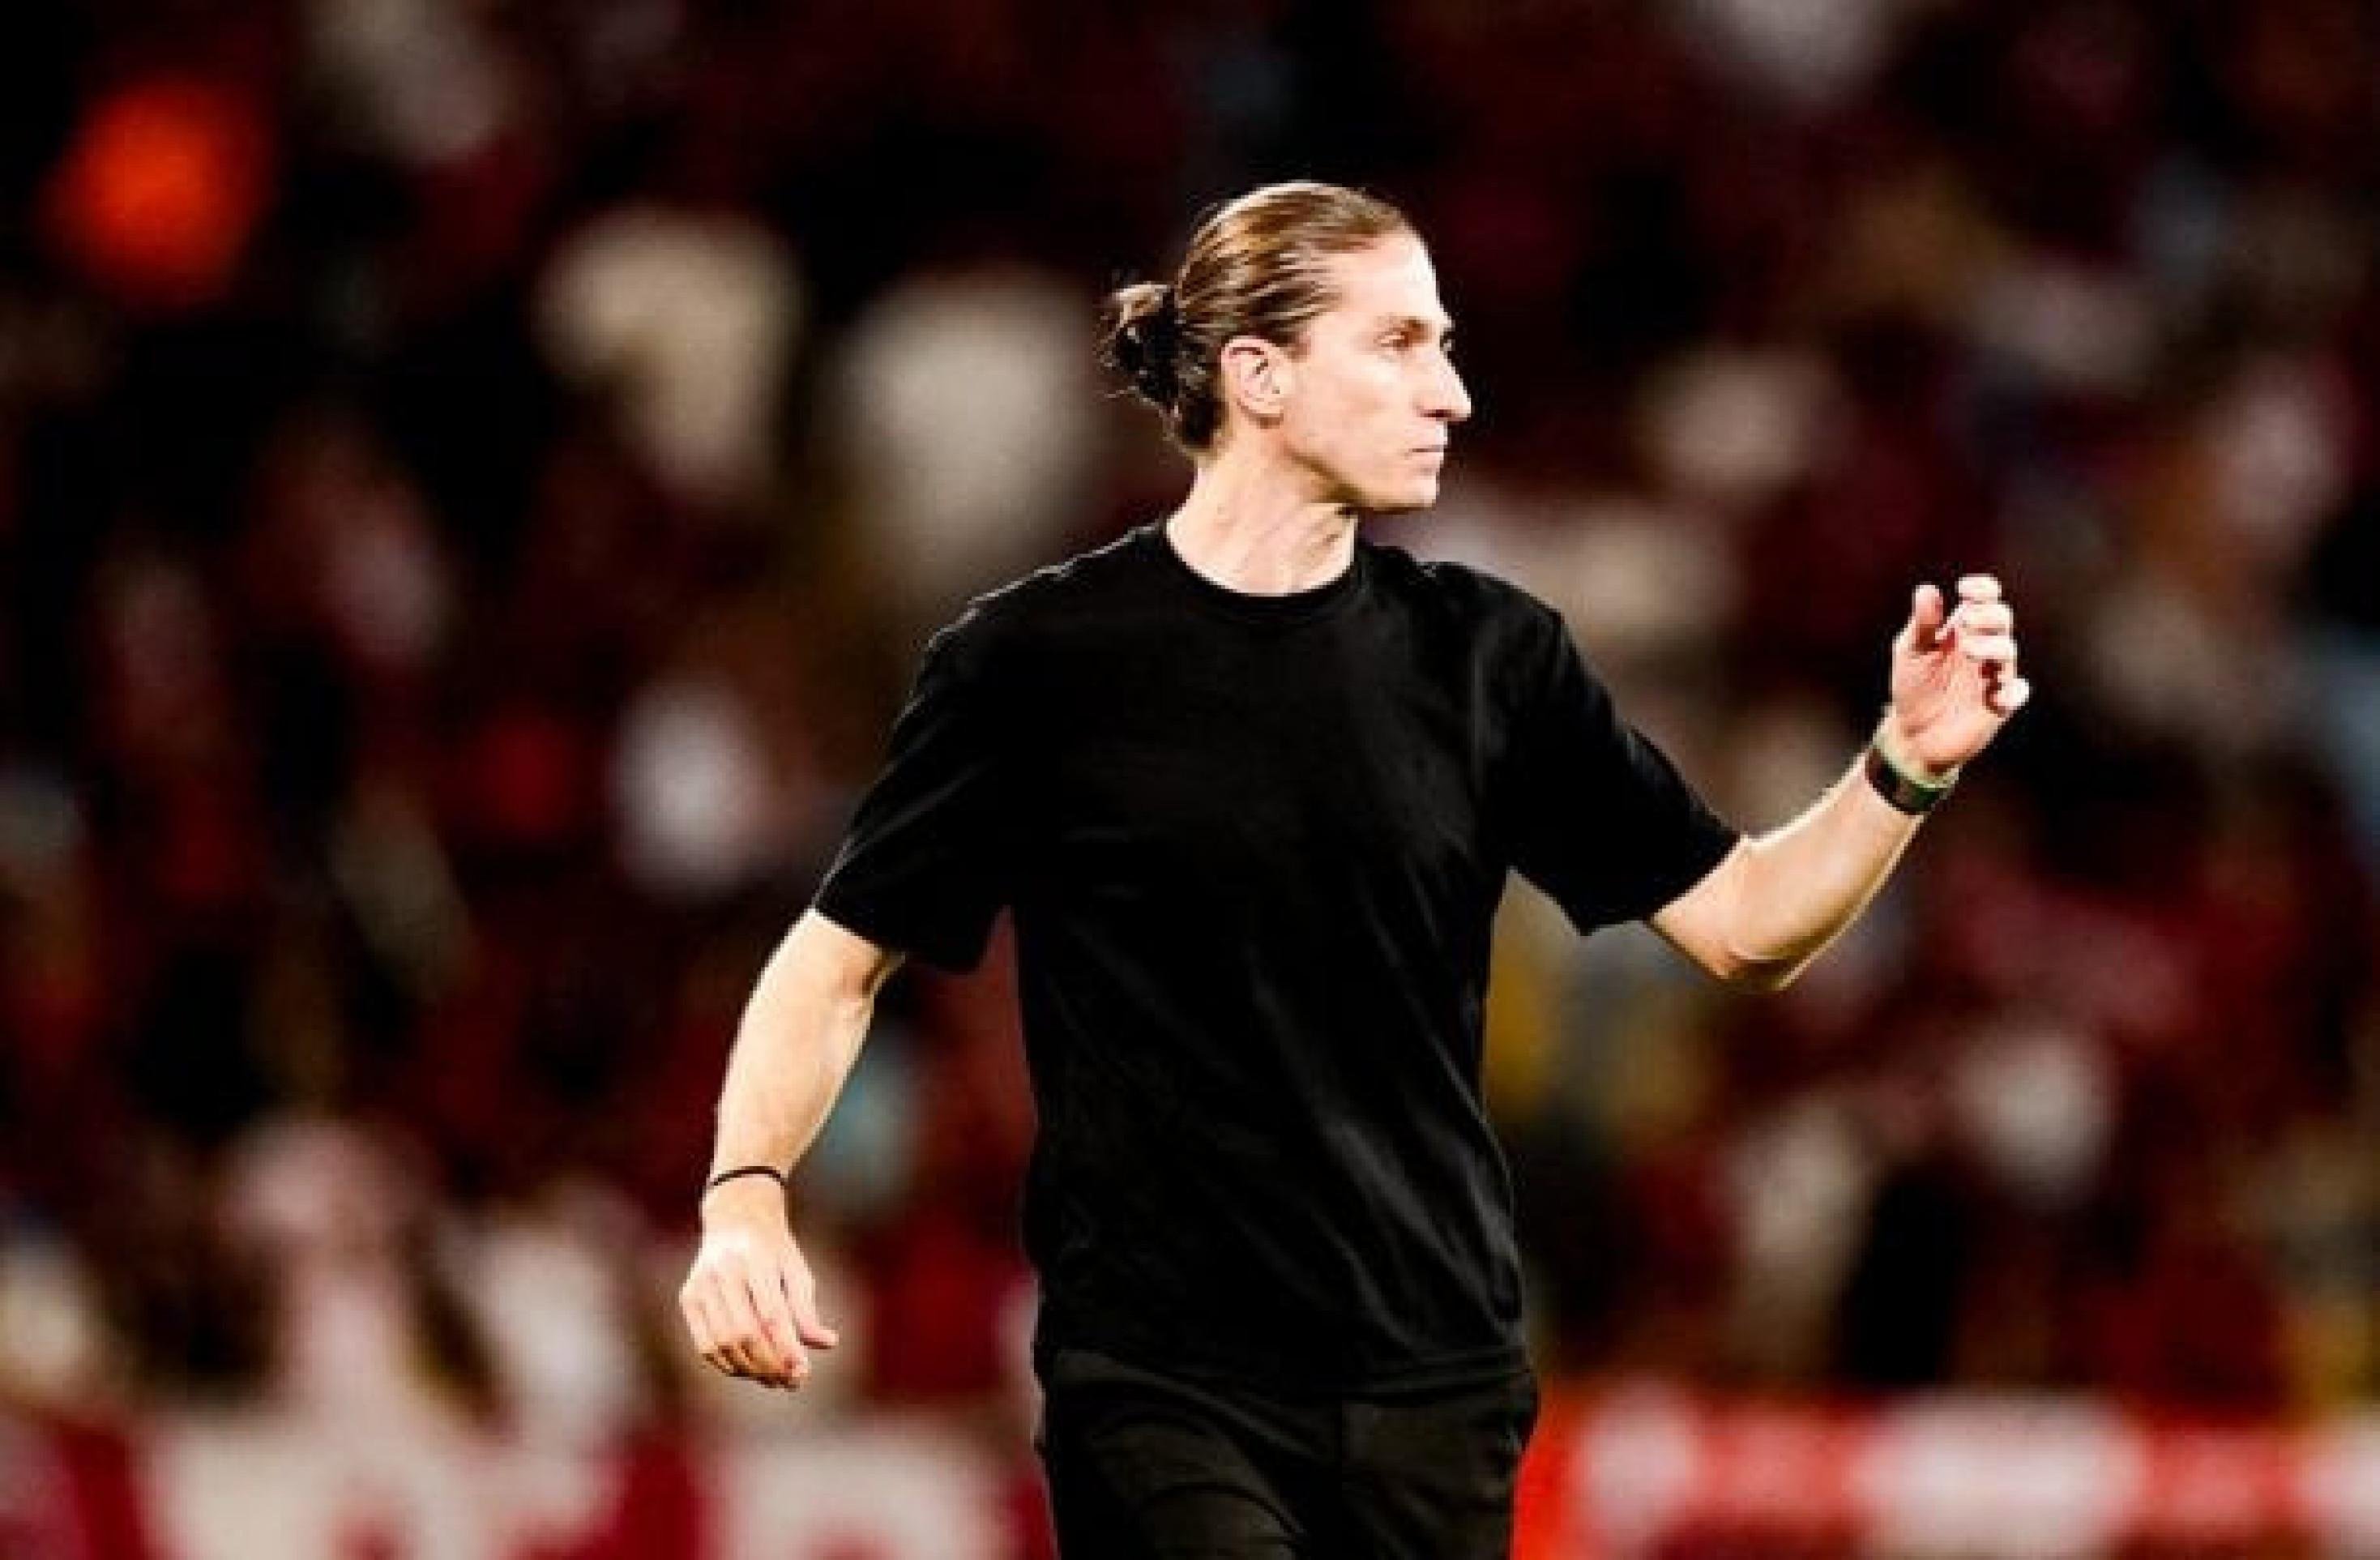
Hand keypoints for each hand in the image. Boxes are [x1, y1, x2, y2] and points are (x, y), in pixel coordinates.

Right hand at [679, 1179, 840, 1389]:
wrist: (736, 1218)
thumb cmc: (775, 1250)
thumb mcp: (797, 1271)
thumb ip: (807, 1309)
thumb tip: (827, 1344)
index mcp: (755, 1260)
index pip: (771, 1315)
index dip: (786, 1348)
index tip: (803, 1373)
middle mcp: (723, 1271)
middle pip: (744, 1333)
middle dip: (769, 1365)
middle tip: (791, 1382)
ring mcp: (700, 1285)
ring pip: (722, 1343)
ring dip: (749, 1370)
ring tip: (774, 1380)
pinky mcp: (688, 1297)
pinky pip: (704, 1344)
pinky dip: (727, 1364)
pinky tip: (749, 1370)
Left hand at [1887, 573, 2029, 775]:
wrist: (1912, 734)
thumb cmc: (1913, 686)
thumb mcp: (1911, 652)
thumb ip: (1922, 624)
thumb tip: (1926, 589)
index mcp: (1963, 628)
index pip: (1985, 598)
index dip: (1982, 589)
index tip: (1964, 589)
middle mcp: (1983, 647)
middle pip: (2002, 619)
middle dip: (1988, 615)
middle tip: (1966, 622)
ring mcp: (1993, 675)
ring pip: (2008, 651)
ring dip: (1993, 646)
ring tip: (1968, 651)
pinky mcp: (1998, 704)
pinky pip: (2016, 693)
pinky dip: (2013, 691)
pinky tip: (1998, 693)